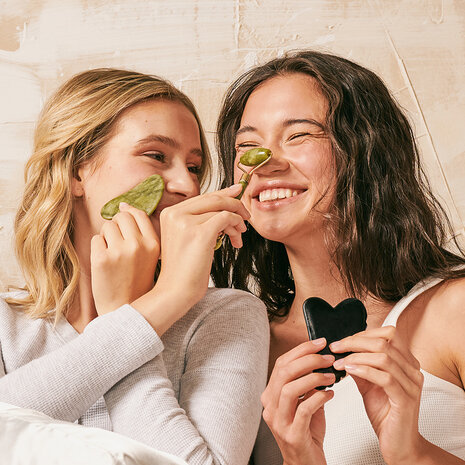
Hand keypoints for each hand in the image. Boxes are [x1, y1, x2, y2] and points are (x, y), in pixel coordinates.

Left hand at [91, 202, 159, 314]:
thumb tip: (124, 205)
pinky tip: (105, 263)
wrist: (124, 308)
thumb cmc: (137, 281)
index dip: (129, 215)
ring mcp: (120, 252)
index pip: (138, 214)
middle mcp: (138, 245)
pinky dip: (98, 248)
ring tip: (113, 256)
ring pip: (107, 226)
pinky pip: (96, 239)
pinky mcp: (101, 259)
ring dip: (107, 237)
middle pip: (122, 216)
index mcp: (154, 244)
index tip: (124, 224)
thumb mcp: (151, 256)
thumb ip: (143, 233)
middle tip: (118, 244)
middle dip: (117, 226)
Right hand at [154, 184, 248, 308]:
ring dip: (236, 221)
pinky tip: (237, 239)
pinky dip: (236, 225)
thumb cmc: (184, 269)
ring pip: (222, 208)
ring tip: (239, 235)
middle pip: (213, 198)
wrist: (175, 291)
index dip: (223, 194)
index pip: (202, 197)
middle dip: (234, 204)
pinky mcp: (200, 232)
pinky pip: (226, 218)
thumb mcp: (187, 238)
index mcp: (169, 213)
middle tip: (246, 214)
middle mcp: (175, 213)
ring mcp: (186, 222)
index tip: (238, 194)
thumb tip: (225, 202)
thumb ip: (199, 220)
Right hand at [261, 339, 334, 464]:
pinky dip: (319, 397)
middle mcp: (270, 407)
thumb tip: (321, 360)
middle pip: (284, 372)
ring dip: (314, 377)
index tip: (319, 343)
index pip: (281, 364)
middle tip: (327, 356)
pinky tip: (330, 394)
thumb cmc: (307, 433)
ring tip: (331, 375)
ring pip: (290, 389)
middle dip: (308, 359)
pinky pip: (304, 409)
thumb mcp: (305, 403)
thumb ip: (308, 384)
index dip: (300, 350)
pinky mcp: (292, 435)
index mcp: (271, 395)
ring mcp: (279, 422)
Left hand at [329, 326, 423, 464]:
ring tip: (339, 362)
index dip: (362, 334)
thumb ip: (359, 365)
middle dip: (355, 342)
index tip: (341, 342)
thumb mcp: (368, 384)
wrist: (399, 445)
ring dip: (356, 356)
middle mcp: (412, 370)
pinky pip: (385, 378)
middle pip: (385, 341)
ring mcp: (411, 384)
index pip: (387, 334)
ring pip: (384, 357)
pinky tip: (349, 371)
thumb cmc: (385, 414)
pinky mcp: (405, 400)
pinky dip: (364, 370)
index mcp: (406, 362)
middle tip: (336, 348)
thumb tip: (342, 349)